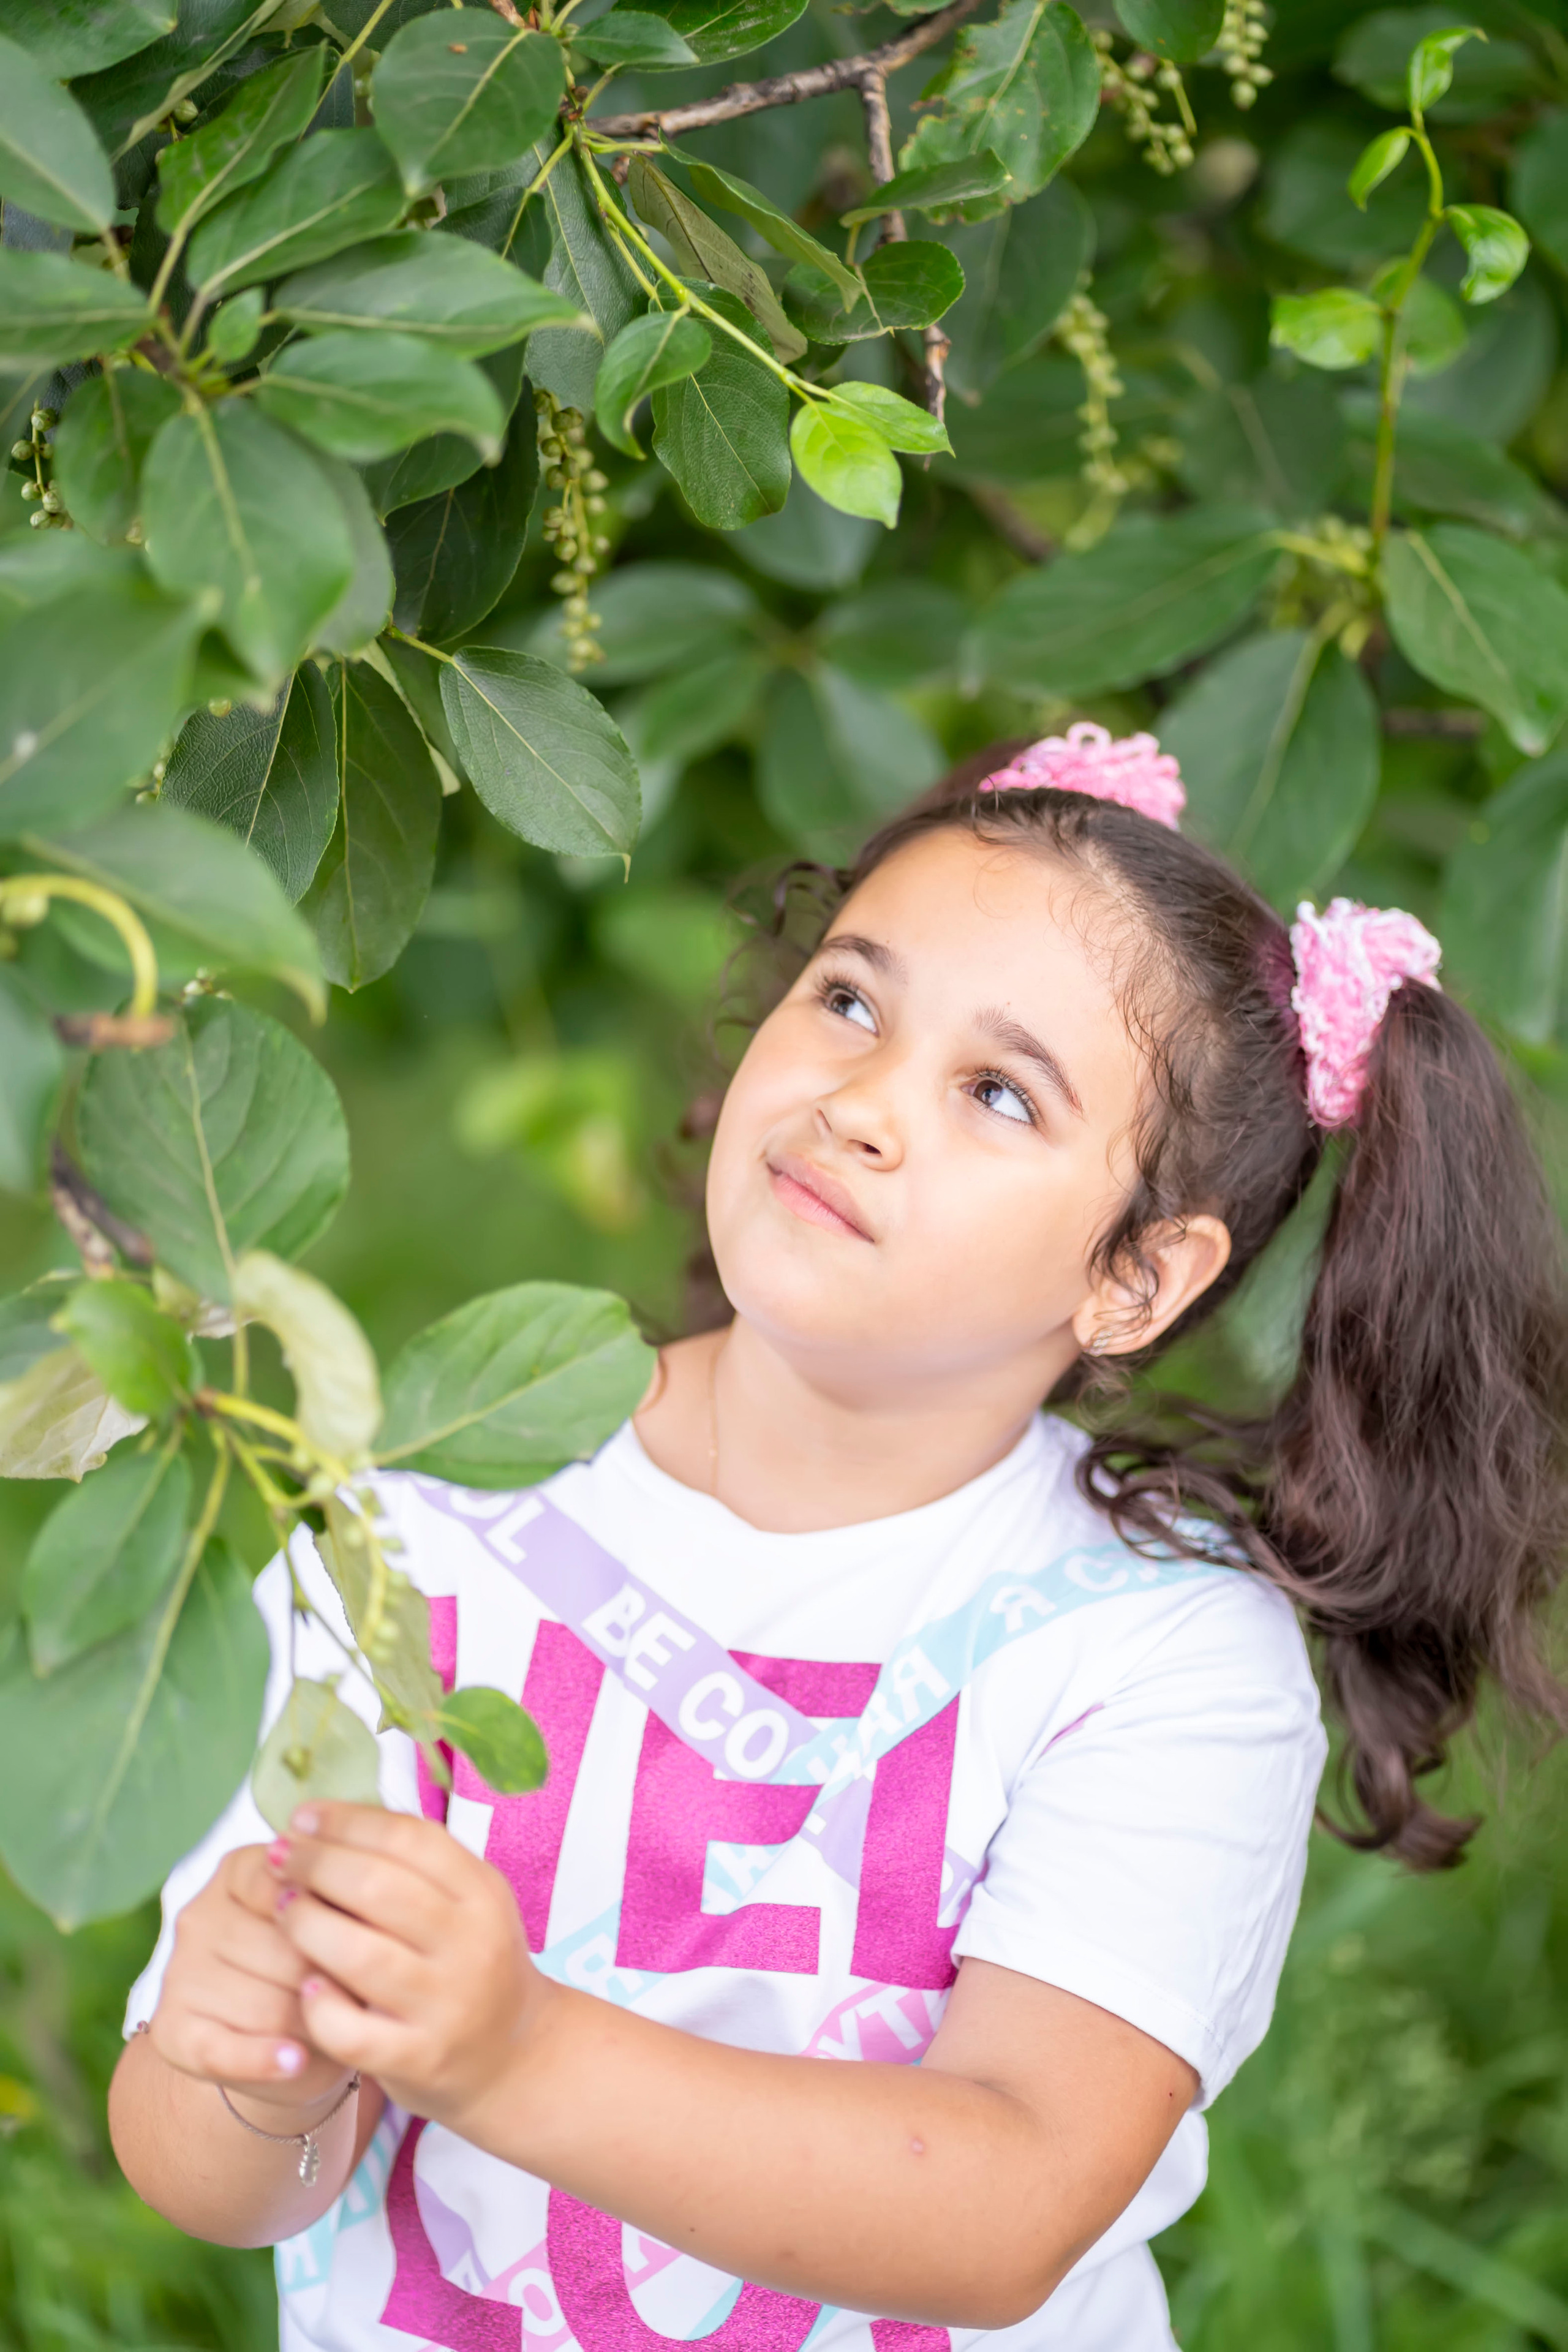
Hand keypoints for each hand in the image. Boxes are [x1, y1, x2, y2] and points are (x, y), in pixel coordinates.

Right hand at [150, 1844, 353, 2118]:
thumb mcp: (331, 1921)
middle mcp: (200, 1914)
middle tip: (365, 1997)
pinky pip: (219, 2049)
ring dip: (312, 2025)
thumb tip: (360, 1923)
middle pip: (283, 1949)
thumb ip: (338, 1910)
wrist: (283, 2035)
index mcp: (239, 1870)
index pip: (293, 1886)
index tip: (374, 1937)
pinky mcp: (171, 2030)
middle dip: (332, 1979)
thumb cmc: (316, 1964)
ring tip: (342, 2029)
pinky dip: (260, 2059)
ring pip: (262, 2004)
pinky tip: (294, 2061)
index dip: (340, 1920)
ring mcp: (180, 1971)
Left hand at [268, 1804, 548, 2133]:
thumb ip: (414, 1864)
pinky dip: (319, 2005)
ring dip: (307, 1924)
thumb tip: (334, 1818)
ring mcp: (446, 2004)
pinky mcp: (419, 2058)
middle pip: (379, 1888)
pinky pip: (351, 2030)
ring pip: (360, 1955)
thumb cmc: (470, 1963)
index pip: (411, 1838)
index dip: (349, 1822)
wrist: (513, 2056)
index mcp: (483, 1893)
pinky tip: (306, 1986)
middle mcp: (472, 1944)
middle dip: (317, 1864)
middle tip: (279, 1856)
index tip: (303, 1817)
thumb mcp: (466, 1903)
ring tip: (283, 1908)